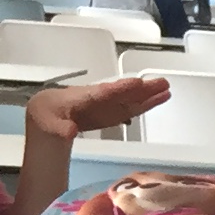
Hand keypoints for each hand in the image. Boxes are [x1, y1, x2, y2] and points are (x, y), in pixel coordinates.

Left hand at [22, 76, 169, 141]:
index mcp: (81, 99)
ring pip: (130, 99)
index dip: (119, 89)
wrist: (48, 116)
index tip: (137, 84)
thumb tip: (70, 131)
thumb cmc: (47, 117)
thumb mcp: (48, 124)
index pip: (103, 93)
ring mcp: (107, 106)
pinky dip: (146, 104)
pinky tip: (158, 100)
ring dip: (149, 95)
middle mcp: (99, 99)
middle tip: (162, 83)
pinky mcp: (113, 114)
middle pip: (122, 93)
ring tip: (167, 90)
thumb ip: (59, 128)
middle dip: (141, 89)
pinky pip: (132, 108)